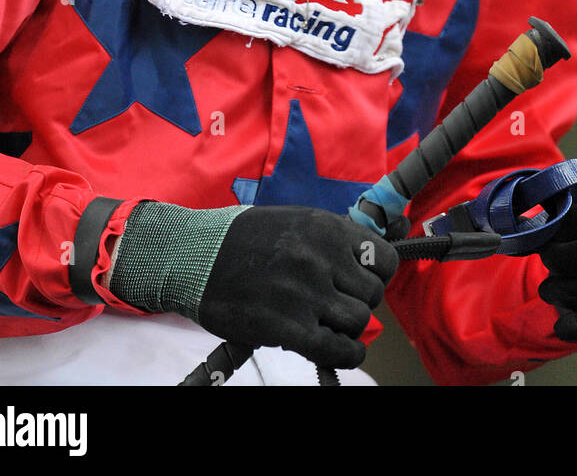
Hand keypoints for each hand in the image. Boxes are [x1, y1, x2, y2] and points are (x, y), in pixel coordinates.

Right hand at [198, 205, 397, 369]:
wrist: (194, 257)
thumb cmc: (242, 239)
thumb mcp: (293, 221)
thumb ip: (329, 240)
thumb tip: (363, 263)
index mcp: (324, 228)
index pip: (383, 258)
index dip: (376, 274)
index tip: (361, 281)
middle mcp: (320, 258)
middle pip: (372, 294)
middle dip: (358, 302)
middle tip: (337, 304)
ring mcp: (306, 293)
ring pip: (358, 321)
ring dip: (348, 328)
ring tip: (329, 325)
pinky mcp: (289, 327)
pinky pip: (338, 349)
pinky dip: (345, 354)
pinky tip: (336, 349)